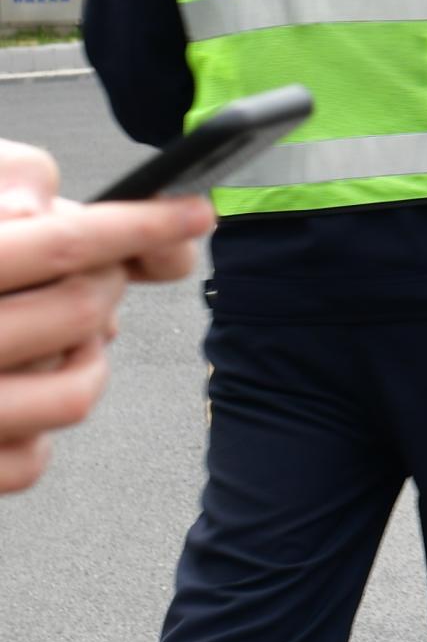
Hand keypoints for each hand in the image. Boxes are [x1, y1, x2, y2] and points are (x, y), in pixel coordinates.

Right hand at [0, 150, 213, 494]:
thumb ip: (7, 182)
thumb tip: (52, 212)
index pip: (60, 242)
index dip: (140, 224)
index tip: (192, 211)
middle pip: (80, 311)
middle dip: (105, 282)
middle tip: (92, 270)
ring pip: (76, 392)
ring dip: (87, 356)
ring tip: (60, 332)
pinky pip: (33, 460)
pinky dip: (37, 428)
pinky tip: (13, 390)